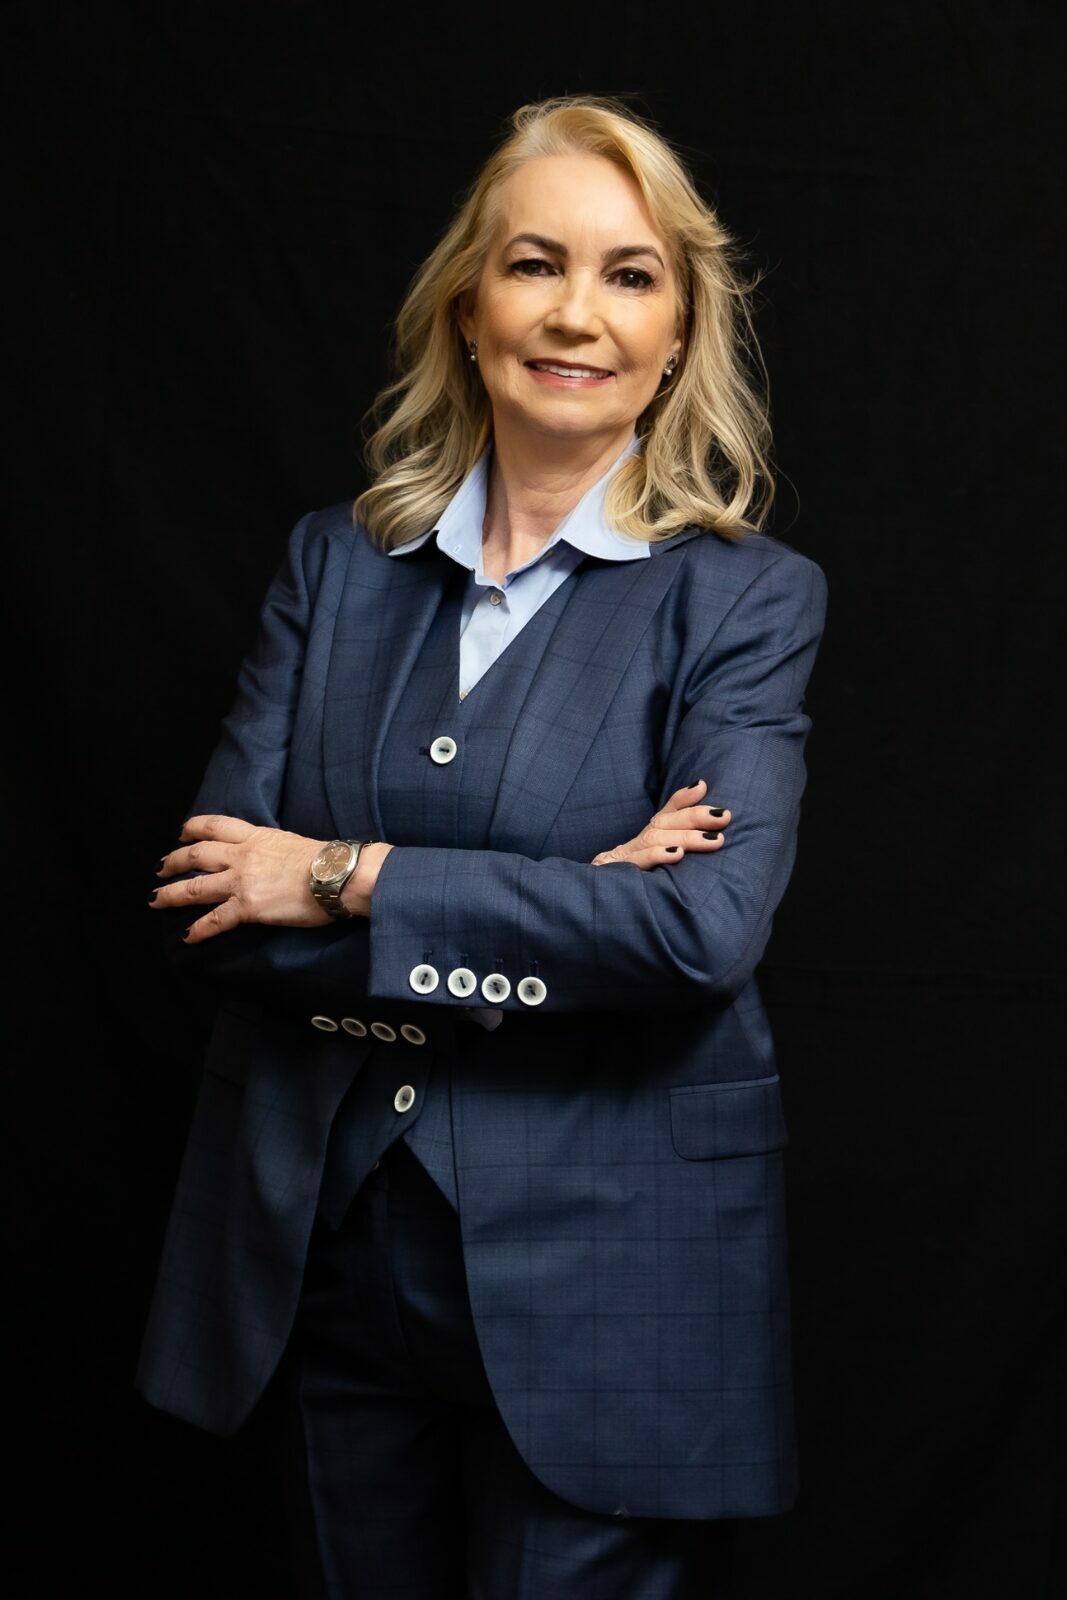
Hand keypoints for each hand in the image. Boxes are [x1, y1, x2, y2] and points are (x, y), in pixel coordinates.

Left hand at [150, 815, 392, 942]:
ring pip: (195, 886)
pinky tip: (187, 936)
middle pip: (196, 854)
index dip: (193, 828)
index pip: (216, 826)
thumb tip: (272, 856)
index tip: (182, 833)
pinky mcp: (248, 907)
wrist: (336, 875)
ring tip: (156, 899)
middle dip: (173, 861)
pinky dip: (198, 929)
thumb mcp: (292, 841)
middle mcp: (242, 856)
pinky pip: (215, 920)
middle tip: (159, 869)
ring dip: (171, 894)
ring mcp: (242, 881)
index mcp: (255, 837)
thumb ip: (272, 847)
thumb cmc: (326, 860)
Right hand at [591, 779, 731, 869]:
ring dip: (686, 837)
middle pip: (665, 822)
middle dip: (696, 817)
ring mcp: (626, 857)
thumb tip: (705, 821)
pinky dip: (658, 855)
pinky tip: (677, 855)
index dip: (683, 798)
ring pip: (655, 838)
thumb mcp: (656, 863)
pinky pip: (638, 861)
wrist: (596, 902)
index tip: (702, 787)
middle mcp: (636, 843)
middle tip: (724, 816)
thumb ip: (679, 843)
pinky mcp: (617, 873)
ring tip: (714, 840)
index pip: (667, 813)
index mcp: (647, 839)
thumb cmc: (633, 883)